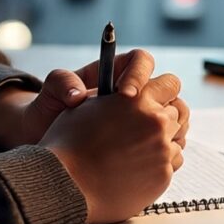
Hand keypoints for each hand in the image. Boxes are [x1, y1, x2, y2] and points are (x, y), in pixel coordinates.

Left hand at [0, 48, 164, 148]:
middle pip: (168, 88)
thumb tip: (77, 93)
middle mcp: (134, 95)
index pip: (141, 61)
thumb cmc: (49, 111)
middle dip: (164, 102)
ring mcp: (143, 120)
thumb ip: (61, 83)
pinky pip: (169, 143)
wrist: (49, 146)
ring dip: (171, 126)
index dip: (140, 73)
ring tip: (152, 143)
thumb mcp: (50, 94)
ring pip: (175, 115)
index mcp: (115, 73)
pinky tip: (148, 162)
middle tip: (148, 121)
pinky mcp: (146, 145)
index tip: (126, 94)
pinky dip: (167, 149)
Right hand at [41, 71, 185, 223]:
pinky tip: (137, 165)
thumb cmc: (69, 143)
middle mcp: (155, 121)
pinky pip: (172, 162)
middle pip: (177, 112)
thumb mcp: (88, 105)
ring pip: (176, 138)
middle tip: (144, 125)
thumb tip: (130, 96)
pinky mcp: (163, 175)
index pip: (170, 84)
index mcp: (138, 97)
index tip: (154, 98)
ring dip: (162, 140)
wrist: (65, 184)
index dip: (162, 91)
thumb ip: (117, 97)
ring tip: (136, 148)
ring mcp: (162, 150)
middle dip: (163, 116)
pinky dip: (159, 162)